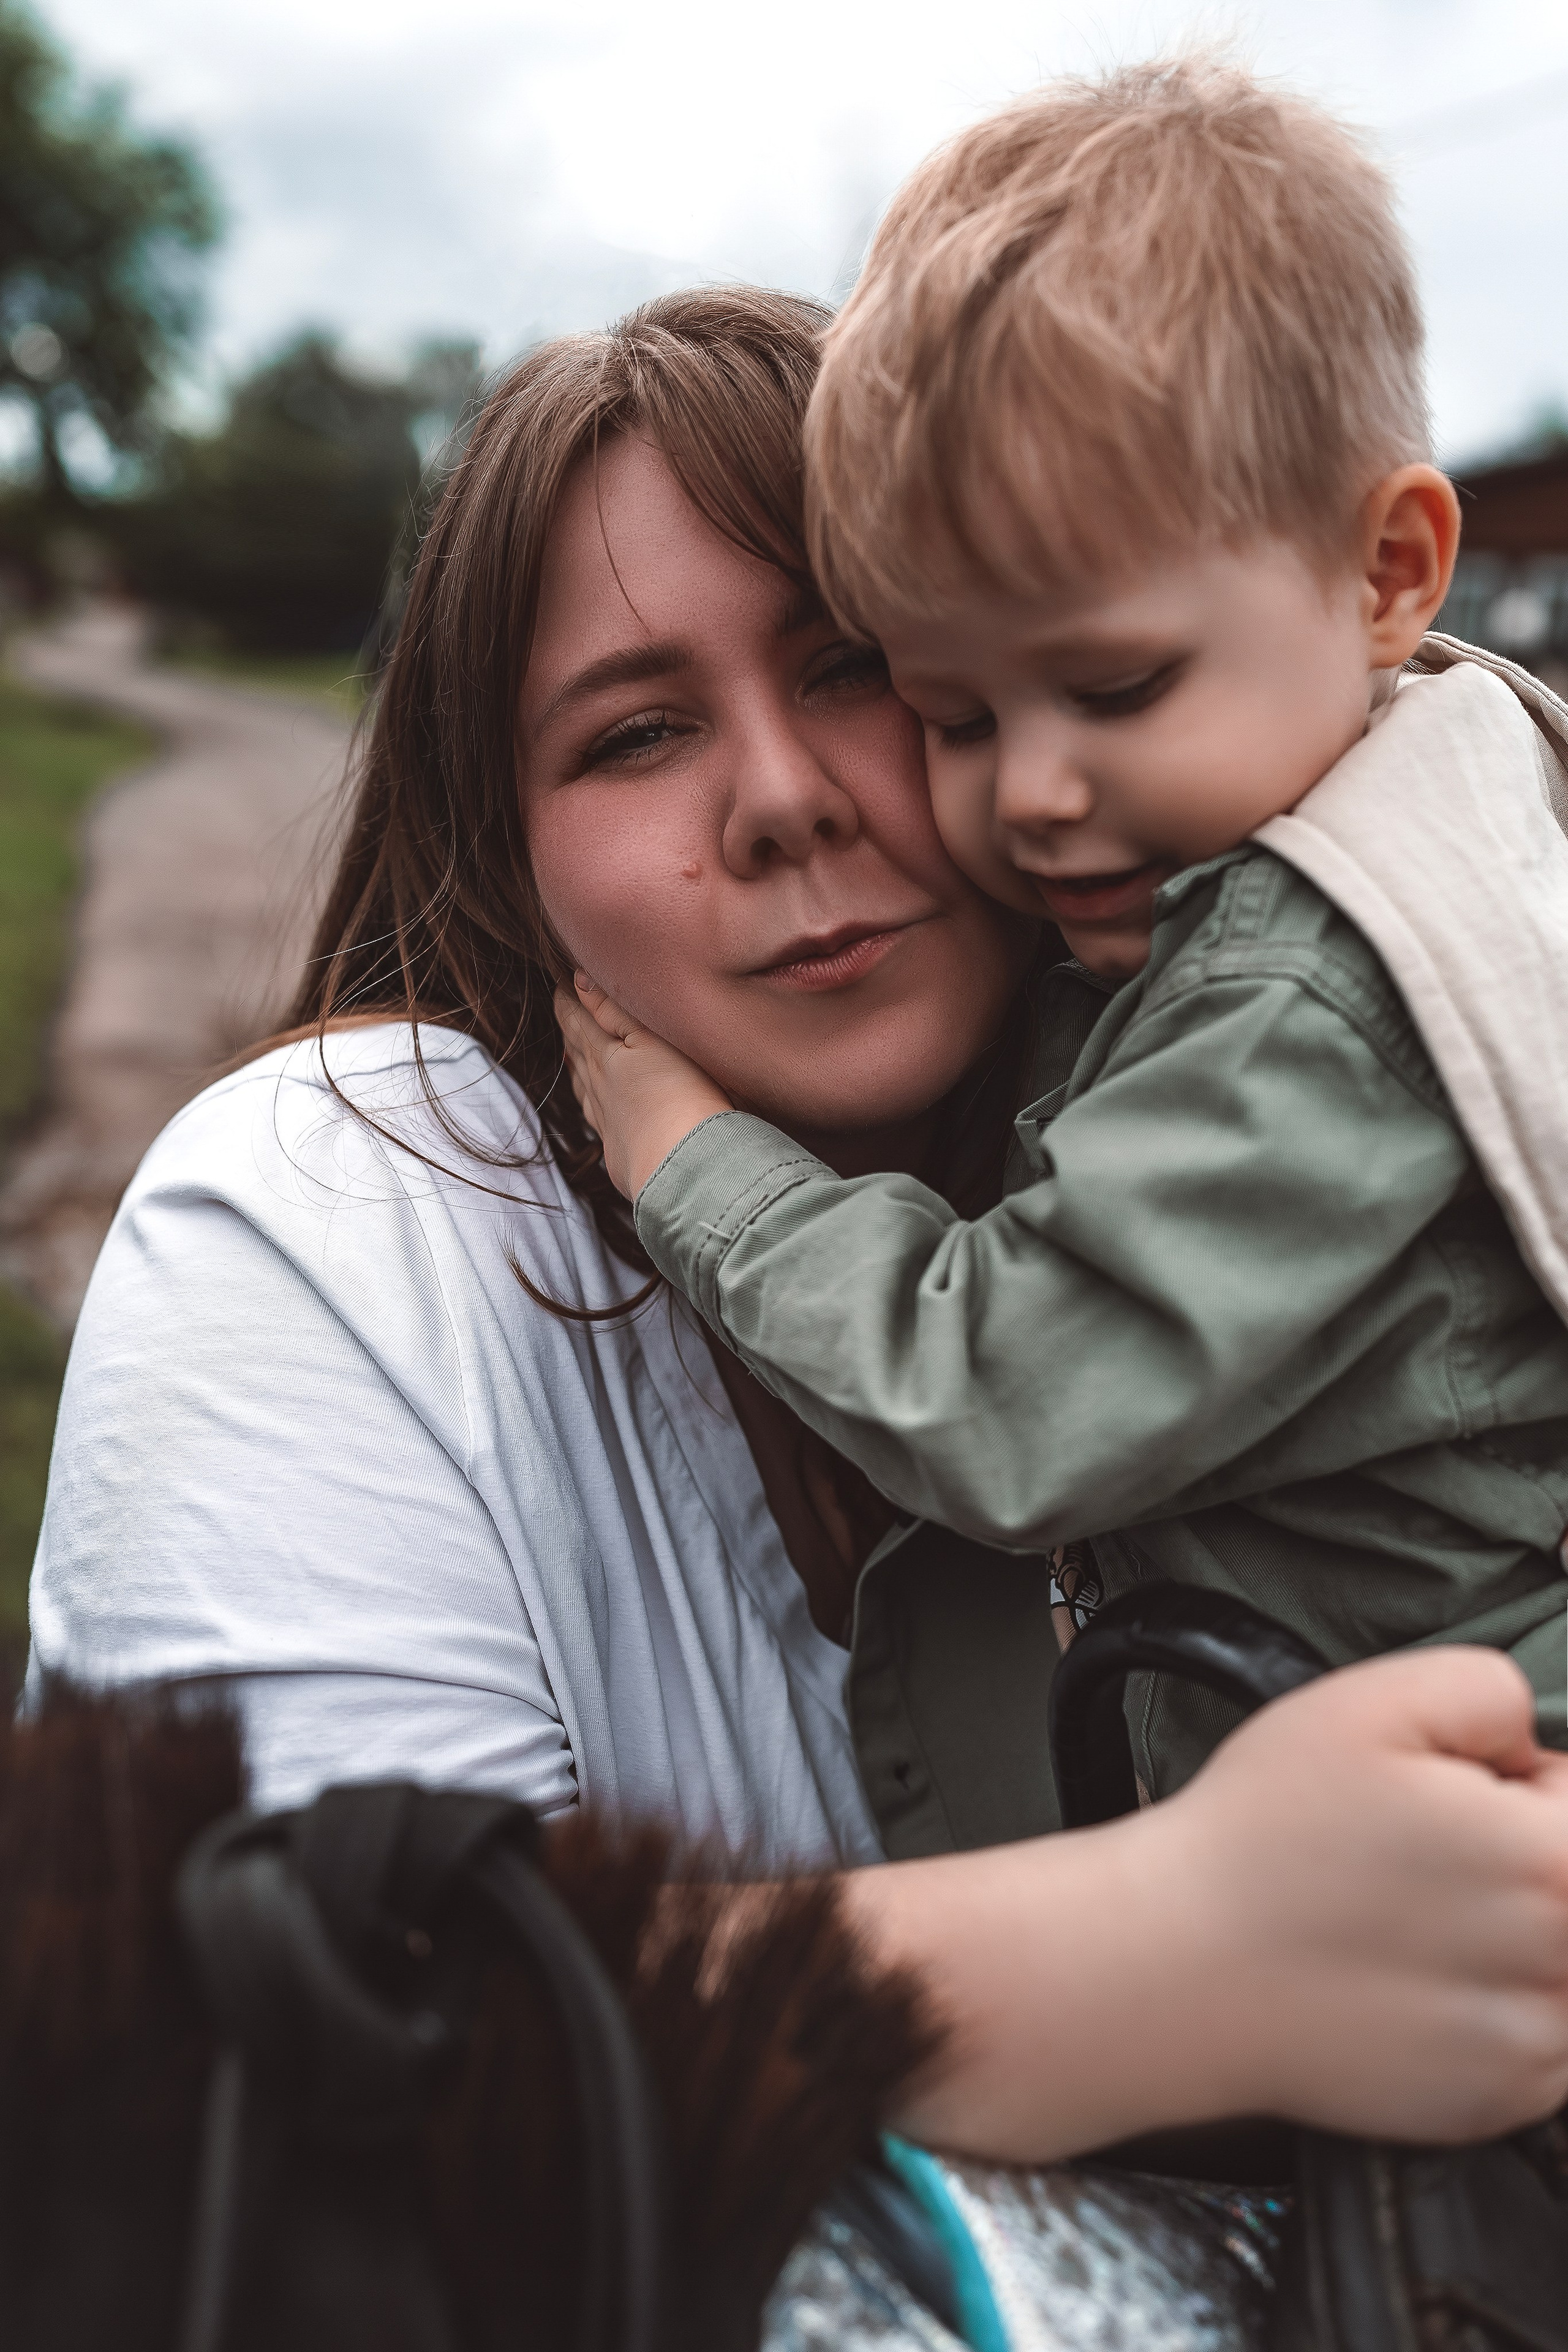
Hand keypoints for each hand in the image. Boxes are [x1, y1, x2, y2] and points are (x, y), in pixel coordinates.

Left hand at [555, 975, 732, 1199]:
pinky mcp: (620, 1152)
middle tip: (565, 1009)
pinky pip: (596, 1120)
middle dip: (569, 1028)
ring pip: (583, 1087)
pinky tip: (596, 1108)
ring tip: (574, 1053)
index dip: (567, 1000)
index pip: (576, 1019)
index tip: (561, 983)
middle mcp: (596, 1087)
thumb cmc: (681, 1095)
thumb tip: (578, 980)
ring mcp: (606, 1122)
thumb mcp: (651, 1038)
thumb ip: (612, 1009)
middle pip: (576, 1051)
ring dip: (576, 1066)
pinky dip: (591, 1104)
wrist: (686, 1166)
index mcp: (602, 1054)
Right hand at [847, 1645, 1567, 2161]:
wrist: (1177, 1968)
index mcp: (1550, 1860)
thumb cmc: (1264, 1830)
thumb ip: (1493, 1695)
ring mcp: (1533, 2049)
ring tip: (1412, 1920)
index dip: (1532, 1788)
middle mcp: (1564, 1966)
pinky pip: (1540, 2045)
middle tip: (1423, 1853)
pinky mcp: (1497, 2106)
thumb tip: (1538, 1751)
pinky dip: (1493, 2009)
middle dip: (1521, 1858)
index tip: (1467, 1791)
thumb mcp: (1372, 1699)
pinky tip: (1408, 1979)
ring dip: (1517, 1938)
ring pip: (1561, 1968)